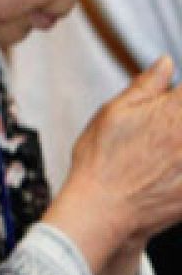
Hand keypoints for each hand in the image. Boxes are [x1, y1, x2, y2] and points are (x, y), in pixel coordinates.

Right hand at [49, 57, 181, 266]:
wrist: (100, 211)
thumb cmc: (100, 164)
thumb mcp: (112, 114)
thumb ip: (145, 86)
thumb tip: (166, 63)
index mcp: (173, 111)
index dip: (178, 97)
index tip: (171, 102)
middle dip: (176, 119)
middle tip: (158, 132)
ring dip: (177, 142)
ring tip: (162, 151)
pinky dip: (180, 166)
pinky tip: (168, 170)